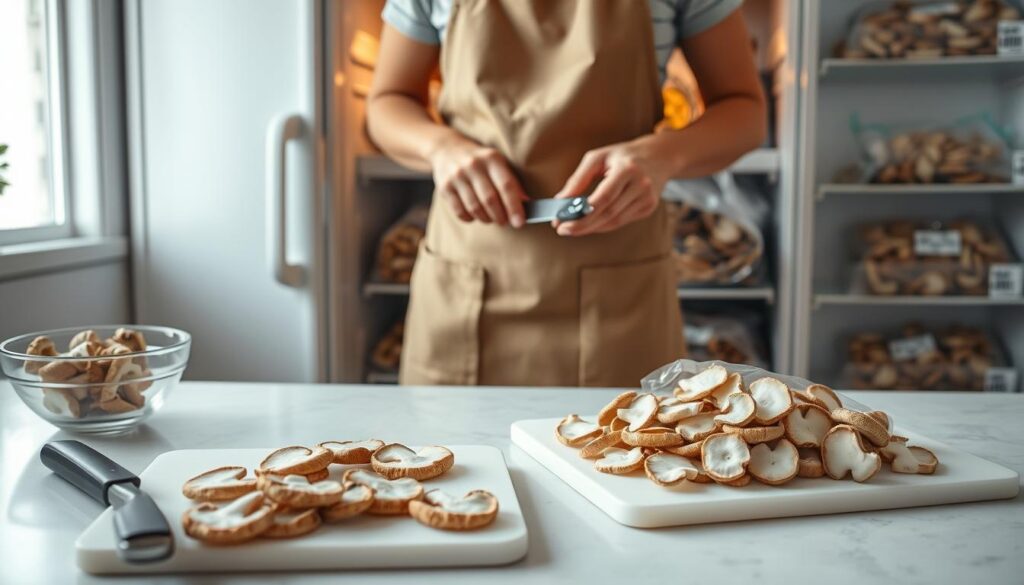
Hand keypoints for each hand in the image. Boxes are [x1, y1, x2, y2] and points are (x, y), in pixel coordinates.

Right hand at [428, 135, 527, 226]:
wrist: (448, 149)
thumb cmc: (482, 163)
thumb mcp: (498, 164)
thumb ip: (512, 183)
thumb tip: (527, 204)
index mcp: (492, 158)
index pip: (506, 186)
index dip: (514, 207)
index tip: (520, 223)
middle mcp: (474, 165)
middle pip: (490, 199)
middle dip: (500, 216)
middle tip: (505, 222)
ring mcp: (457, 176)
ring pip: (475, 208)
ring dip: (486, 219)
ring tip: (491, 218)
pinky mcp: (444, 187)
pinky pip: (460, 212)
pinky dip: (470, 218)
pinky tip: (475, 215)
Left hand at [553, 139, 670, 235]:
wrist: (658, 156)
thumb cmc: (622, 155)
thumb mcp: (597, 158)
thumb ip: (578, 179)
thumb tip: (561, 201)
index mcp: (628, 169)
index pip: (604, 198)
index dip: (582, 214)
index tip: (561, 222)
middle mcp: (641, 185)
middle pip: (608, 213)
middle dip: (583, 225)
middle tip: (563, 230)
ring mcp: (647, 198)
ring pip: (614, 221)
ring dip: (591, 227)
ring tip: (572, 228)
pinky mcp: (649, 207)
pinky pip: (621, 221)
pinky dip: (603, 225)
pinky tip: (590, 224)